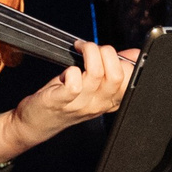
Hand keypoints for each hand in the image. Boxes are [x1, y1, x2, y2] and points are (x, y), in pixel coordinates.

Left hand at [0, 41, 138, 165]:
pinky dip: (72, 70)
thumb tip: (133, 54)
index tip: (109, 53)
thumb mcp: (93, 85)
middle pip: (117, 75)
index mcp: (110, 100)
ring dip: (88, 53)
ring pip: (97, 74)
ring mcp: (80, 104)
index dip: (123, 60)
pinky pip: (74, 84)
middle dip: (106, 52)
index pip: (131, 80)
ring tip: (79, 49)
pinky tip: (67, 71)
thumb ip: (112, 69)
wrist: (37, 122)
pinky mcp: (61, 101)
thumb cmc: (64, 100)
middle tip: (91, 49)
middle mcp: (99, 104)